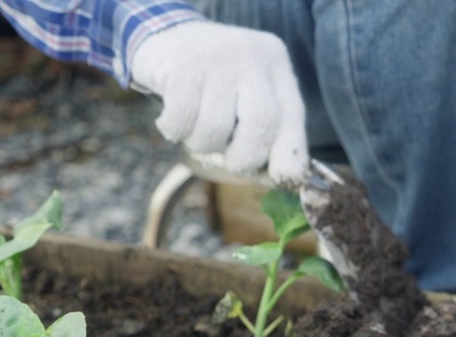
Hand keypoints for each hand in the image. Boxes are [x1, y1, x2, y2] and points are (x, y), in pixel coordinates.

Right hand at [130, 21, 308, 183]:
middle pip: (261, 125)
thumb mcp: (247, 98)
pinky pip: (182, 121)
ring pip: (215, 129)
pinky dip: (174, 131)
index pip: (291, 118)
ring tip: (194, 128)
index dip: (289, 156)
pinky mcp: (182, 64)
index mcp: (276, 66)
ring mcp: (217, 57)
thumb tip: (286, 180)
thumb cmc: (213, 84)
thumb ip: (268, 134)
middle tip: (230, 162)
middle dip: (244, 158)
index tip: (282, 179)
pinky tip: (171, 118)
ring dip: (201, 144)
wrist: (163, 37)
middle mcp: (252, 56)